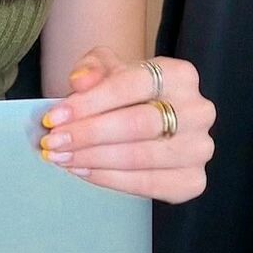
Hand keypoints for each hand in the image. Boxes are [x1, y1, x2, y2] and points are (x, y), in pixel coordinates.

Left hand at [39, 47, 215, 202]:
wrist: (147, 115)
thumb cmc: (126, 90)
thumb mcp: (107, 67)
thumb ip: (93, 68)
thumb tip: (80, 82)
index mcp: (181, 74)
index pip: (132, 85)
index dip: (90, 102)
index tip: (54, 116)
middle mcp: (198, 111)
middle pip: (138, 124)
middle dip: (88, 134)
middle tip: (53, 142)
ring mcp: (199, 148)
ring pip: (141, 157)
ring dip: (94, 159)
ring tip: (61, 158)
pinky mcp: (193, 181)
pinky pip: (148, 185)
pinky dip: (110, 180)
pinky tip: (83, 172)